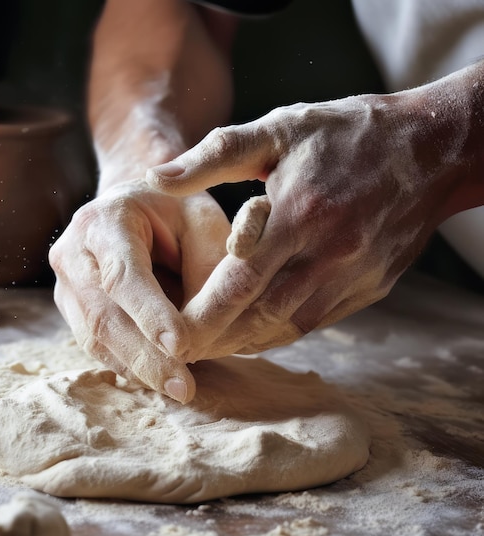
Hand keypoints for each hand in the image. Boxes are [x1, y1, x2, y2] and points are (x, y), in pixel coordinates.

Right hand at [49, 179, 229, 402]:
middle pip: (102, 315)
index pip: (123, 274)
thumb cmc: (172, 210)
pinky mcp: (72, 309)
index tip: (182, 347)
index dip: (150, 313)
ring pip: (94, 338)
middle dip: (144, 356)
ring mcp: (66, 285)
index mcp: (103, 221)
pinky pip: (96, 345)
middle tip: (183, 387)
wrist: (130, 207)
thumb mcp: (200, 219)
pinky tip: (157, 378)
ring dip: (136, 368)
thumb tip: (200, 331)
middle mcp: (73, 254)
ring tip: (176, 388)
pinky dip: (128, 365)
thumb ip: (205, 265)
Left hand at [147, 92, 460, 359]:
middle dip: (216, 340)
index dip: (202, 315)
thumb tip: (155, 177)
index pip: (239, 281)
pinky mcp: (371, 288)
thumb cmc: (347, 133)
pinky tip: (254, 334)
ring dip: (245, 343)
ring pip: (288, 327)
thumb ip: (214, 156)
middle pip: (260, 315)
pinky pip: (316, 322)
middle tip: (180, 352)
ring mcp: (354, 276)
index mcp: (300, 214)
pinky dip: (279, 333)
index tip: (171, 334)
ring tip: (210, 349)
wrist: (434, 148)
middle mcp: (330, 254)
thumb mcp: (279, 129)